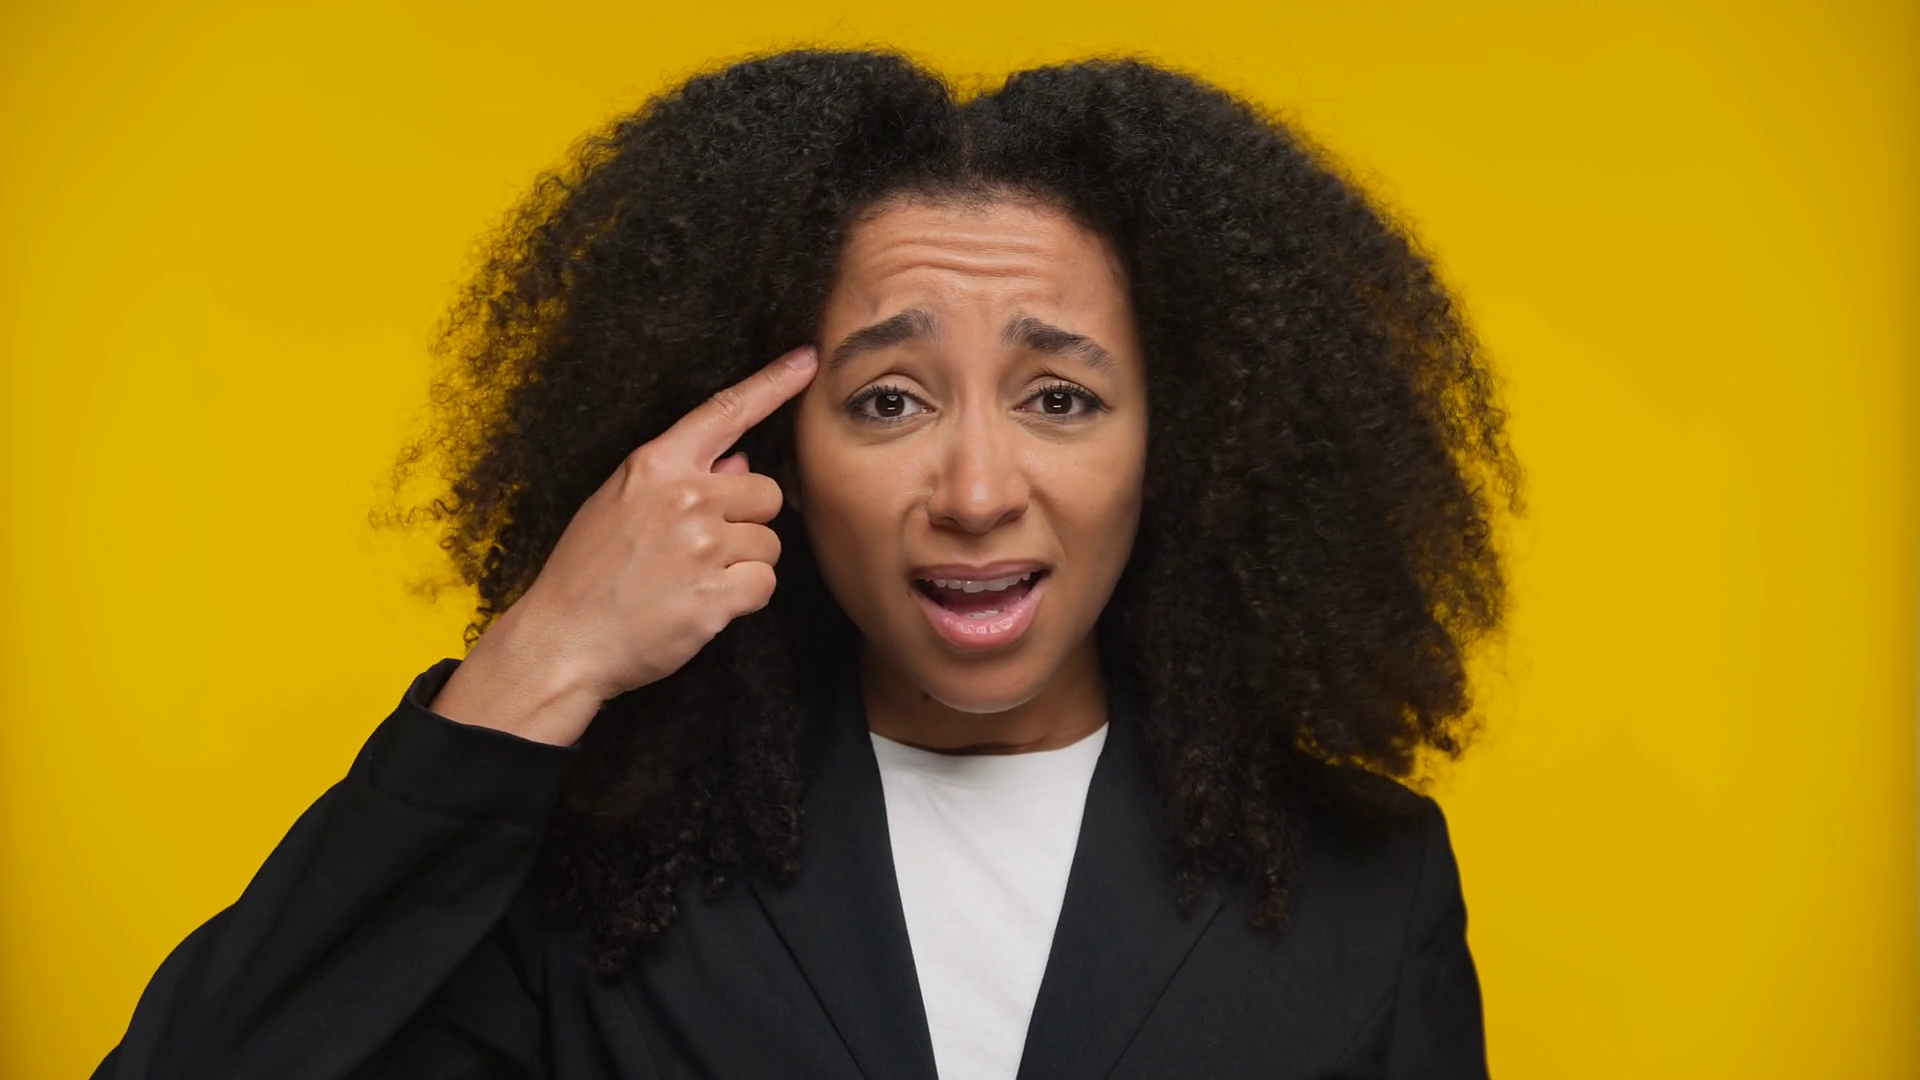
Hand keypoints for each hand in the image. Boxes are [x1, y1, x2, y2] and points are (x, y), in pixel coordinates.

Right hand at [428, 346, 817, 744]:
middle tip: (704, 549)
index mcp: (656, 465)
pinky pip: (764, 584)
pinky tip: (704, 606)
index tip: (808, 360)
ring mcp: (703, 546)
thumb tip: (738, 462)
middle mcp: (685, 497)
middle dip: (748, 520)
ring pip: (770, 543)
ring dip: (745, 564)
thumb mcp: (617, 503)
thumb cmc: (587, 573)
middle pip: (768, 492)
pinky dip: (743, 599)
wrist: (563, 640)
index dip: (773, 384)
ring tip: (694, 580)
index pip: (725, 411)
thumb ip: (677, 478)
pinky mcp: (716, 595)